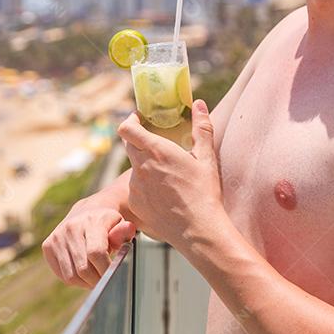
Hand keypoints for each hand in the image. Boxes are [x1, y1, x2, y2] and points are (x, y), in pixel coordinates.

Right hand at [42, 201, 135, 288]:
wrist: (86, 212)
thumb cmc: (107, 224)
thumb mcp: (120, 225)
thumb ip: (124, 231)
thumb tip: (128, 229)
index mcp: (91, 221)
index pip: (96, 253)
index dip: (106, 270)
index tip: (114, 275)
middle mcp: (71, 228)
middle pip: (83, 268)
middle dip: (97, 280)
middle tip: (105, 280)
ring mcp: (57, 237)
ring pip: (72, 276)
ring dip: (86, 283)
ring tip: (96, 276)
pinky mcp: (48, 246)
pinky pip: (62, 275)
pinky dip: (75, 280)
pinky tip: (84, 272)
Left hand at [117, 99, 223, 246]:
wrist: (198, 229)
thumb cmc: (204, 193)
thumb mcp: (207, 157)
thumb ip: (201, 127)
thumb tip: (199, 104)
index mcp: (156, 151)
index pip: (127, 129)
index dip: (130, 121)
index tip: (139, 119)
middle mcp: (141, 167)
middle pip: (129, 145)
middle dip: (138, 140)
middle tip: (155, 142)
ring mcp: (135, 187)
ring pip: (134, 168)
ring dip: (144, 165)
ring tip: (166, 174)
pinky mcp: (135, 204)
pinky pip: (136, 189)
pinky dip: (146, 187)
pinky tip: (164, 194)